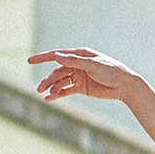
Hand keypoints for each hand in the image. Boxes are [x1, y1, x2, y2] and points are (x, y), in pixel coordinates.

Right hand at [29, 46, 143, 103]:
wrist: (125, 86)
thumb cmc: (112, 71)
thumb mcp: (93, 65)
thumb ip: (75, 61)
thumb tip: (57, 56)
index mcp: (80, 55)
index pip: (58, 55)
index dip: (43, 58)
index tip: (29, 60)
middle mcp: (77, 64)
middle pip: (57, 71)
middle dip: (48, 80)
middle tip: (40, 88)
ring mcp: (78, 76)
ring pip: (60, 82)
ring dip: (52, 88)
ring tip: (46, 95)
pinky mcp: (81, 87)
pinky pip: (66, 90)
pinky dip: (58, 94)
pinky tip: (50, 98)